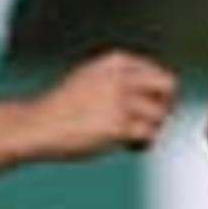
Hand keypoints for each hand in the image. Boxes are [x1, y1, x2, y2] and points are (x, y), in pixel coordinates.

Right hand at [33, 50, 178, 155]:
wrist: (38, 125)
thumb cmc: (63, 107)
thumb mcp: (92, 78)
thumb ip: (120, 79)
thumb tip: (153, 96)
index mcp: (116, 61)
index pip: (157, 73)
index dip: (156, 94)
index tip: (143, 108)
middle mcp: (121, 77)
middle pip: (169, 87)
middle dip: (164, 106)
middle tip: (149, 120)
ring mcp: (120, 101)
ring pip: (160, 115)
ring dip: (151, 129)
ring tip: (131, 137)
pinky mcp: (118, 125)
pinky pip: (149, 134)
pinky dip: (143, 144)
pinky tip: (129, 147)